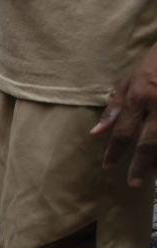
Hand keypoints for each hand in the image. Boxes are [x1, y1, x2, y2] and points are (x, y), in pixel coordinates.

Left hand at [95, 44, 156, 187]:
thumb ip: (114, 107)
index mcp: (138, 97)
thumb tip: (96, 133)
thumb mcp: (128, 80)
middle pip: (148, 142)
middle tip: (133, 184)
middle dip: (140, 165)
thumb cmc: (153, 63)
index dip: (114, 152)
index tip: (108, 167)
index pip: (123, 131)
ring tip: (154, 175)